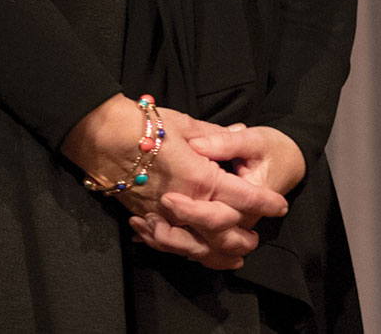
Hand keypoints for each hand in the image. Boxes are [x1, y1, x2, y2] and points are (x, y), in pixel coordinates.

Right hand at [64, 96, 288, 269]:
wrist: (99, 135)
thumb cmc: (144, 125)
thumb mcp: (185, 124)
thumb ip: (214, 136)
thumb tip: (236, 134)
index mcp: (200, 177)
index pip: (242, 197)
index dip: (264, 203)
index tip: (280, 205)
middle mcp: (183, 202)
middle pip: (222, 231)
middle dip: (242, 237)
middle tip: (256, 239)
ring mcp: (161, 215)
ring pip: (196, 245)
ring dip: (216, 254)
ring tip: (233, 256)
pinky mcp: (144, 219)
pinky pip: (168, 243)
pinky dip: (184, 251)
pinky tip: (194, 253)